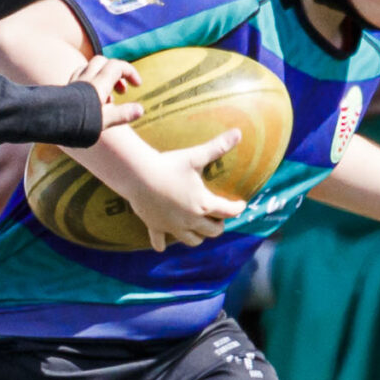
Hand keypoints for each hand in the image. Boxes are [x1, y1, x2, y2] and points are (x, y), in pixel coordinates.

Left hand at [70, 54, 144, 130]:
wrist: (48, 122)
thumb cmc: (76, 124)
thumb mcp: (102, 121)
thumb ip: (122, 114)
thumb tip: (140, 109)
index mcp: (98, 84)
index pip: (117, 66)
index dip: (130, 71)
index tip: (137, 85)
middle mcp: (86, 79)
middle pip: (103, 62)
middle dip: (116, 72)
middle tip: (123, 91)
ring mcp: (74, 83)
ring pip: (90, 68)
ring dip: (103, 76)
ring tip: (109, 99)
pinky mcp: (65, 90)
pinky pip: (79, 77)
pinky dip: (90, 81)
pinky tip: (91, 98)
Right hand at [108, 127, 245, 250]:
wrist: (139, 174)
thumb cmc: (169, 165)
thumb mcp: (195, 156)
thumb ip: (218, 146)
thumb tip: (238, 132)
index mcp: (204, 204)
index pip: (228, 211)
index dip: (237, 208)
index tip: (240, 205)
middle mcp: (191, 219)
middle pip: (212, 231)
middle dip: (218, 225)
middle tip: (218, 218)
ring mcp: (172, 226)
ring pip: (191, 240)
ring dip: (198, 236)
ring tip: (198, 228)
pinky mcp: (155, 227)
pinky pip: (159, 241)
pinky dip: (162, 244)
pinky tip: (163, 246)